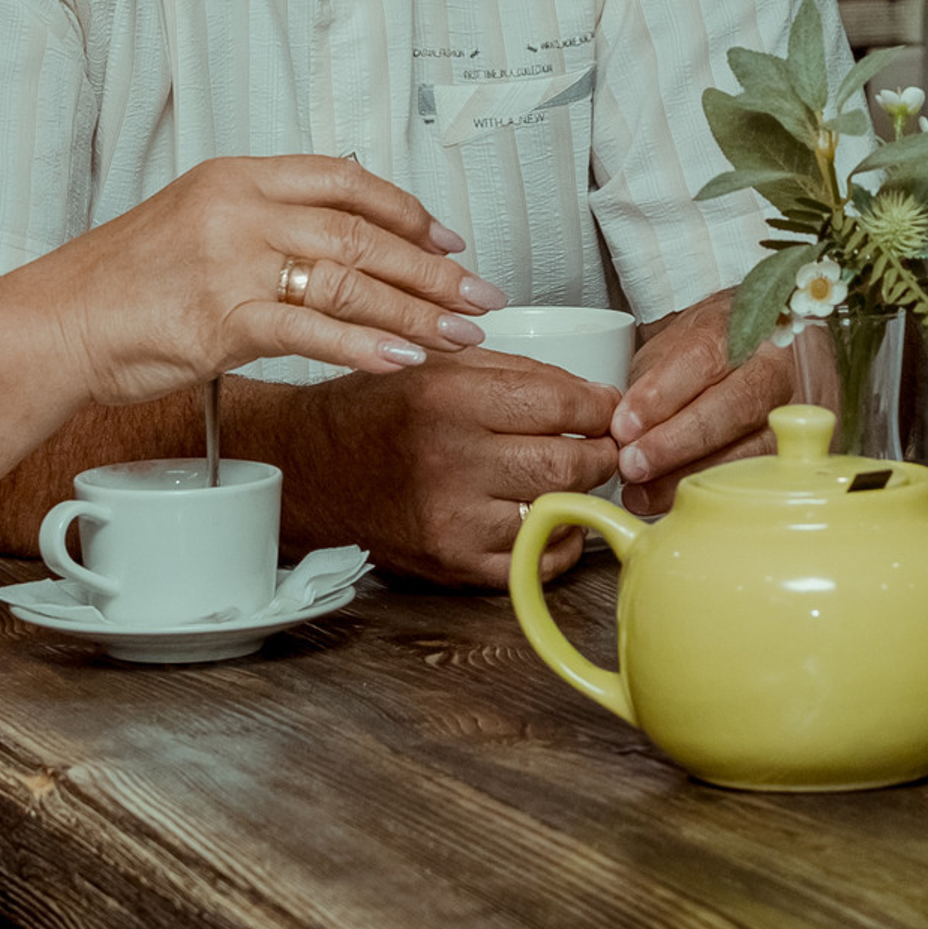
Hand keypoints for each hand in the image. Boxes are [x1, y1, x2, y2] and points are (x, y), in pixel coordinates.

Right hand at [30, 155, 505, 408]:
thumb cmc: (121, 284)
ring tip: (460, 333)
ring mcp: (232, 262)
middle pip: (363, 234)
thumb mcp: (196, 222)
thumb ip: (265, 223)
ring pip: (351, 282)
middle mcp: (241, 208)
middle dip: (433, 269)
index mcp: (240, 176)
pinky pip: (313, 332)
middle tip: (479, 293)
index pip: (347, 180)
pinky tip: (402, 360)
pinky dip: (365, 347)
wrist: (53, 324)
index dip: (408, 210)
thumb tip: (342, 241)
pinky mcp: (222, 320)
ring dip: (416, 312)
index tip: (449, 238)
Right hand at [274, 354, 621, 587]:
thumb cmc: (380, 410)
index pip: (561, 402)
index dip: (600, 406)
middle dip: (601, 452)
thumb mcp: (442, 365)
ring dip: (581, 494)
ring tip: (572, 476)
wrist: (318, 468)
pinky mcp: (452, 563)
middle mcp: (451, 460)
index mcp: (450, 399)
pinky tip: (546, 515)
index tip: (609, 409)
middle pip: (569, 462)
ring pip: (559, 512)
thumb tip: (595, 398)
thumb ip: (521, 373)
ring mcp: (452, 519)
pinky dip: (555, 539)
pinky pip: (535, 561)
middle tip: (603, 444)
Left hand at [612, 289, 826, 515]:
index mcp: (741, 325)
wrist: (748, 347)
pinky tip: (671, 500)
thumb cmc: (706, 350)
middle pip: (735, 406)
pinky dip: (709, 494)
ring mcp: (795, 408)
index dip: (662, 395)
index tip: (625, 424)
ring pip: (752, 450)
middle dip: (676, 442)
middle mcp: (776, 365)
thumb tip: (626, 431)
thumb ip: (649, 384)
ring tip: (642, 489)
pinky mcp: (798, 448)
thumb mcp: (669, 349)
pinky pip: (758, 480)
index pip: (704, 358)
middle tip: (633, 463)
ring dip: (689, 475)